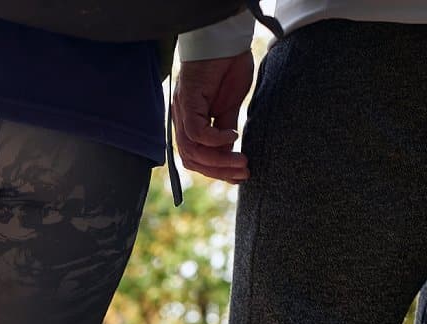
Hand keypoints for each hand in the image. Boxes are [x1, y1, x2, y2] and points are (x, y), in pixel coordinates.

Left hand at [172, 51, 254, 183]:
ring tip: (242, 161)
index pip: (196, 158)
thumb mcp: (230, 107)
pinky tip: (232, 136)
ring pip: (192, 150)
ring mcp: (182, 112)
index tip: (238, 177)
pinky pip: (196, 131)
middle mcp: (182, 121)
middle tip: (244, 173)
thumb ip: (226, 129)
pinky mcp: (187, 102)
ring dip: (218, 160)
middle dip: (218, 171)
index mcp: (191, 124)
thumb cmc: (228, 70)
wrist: (226, 43)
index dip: (216, 171)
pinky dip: (214, 139)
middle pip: (192, 159)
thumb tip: (231, 153)